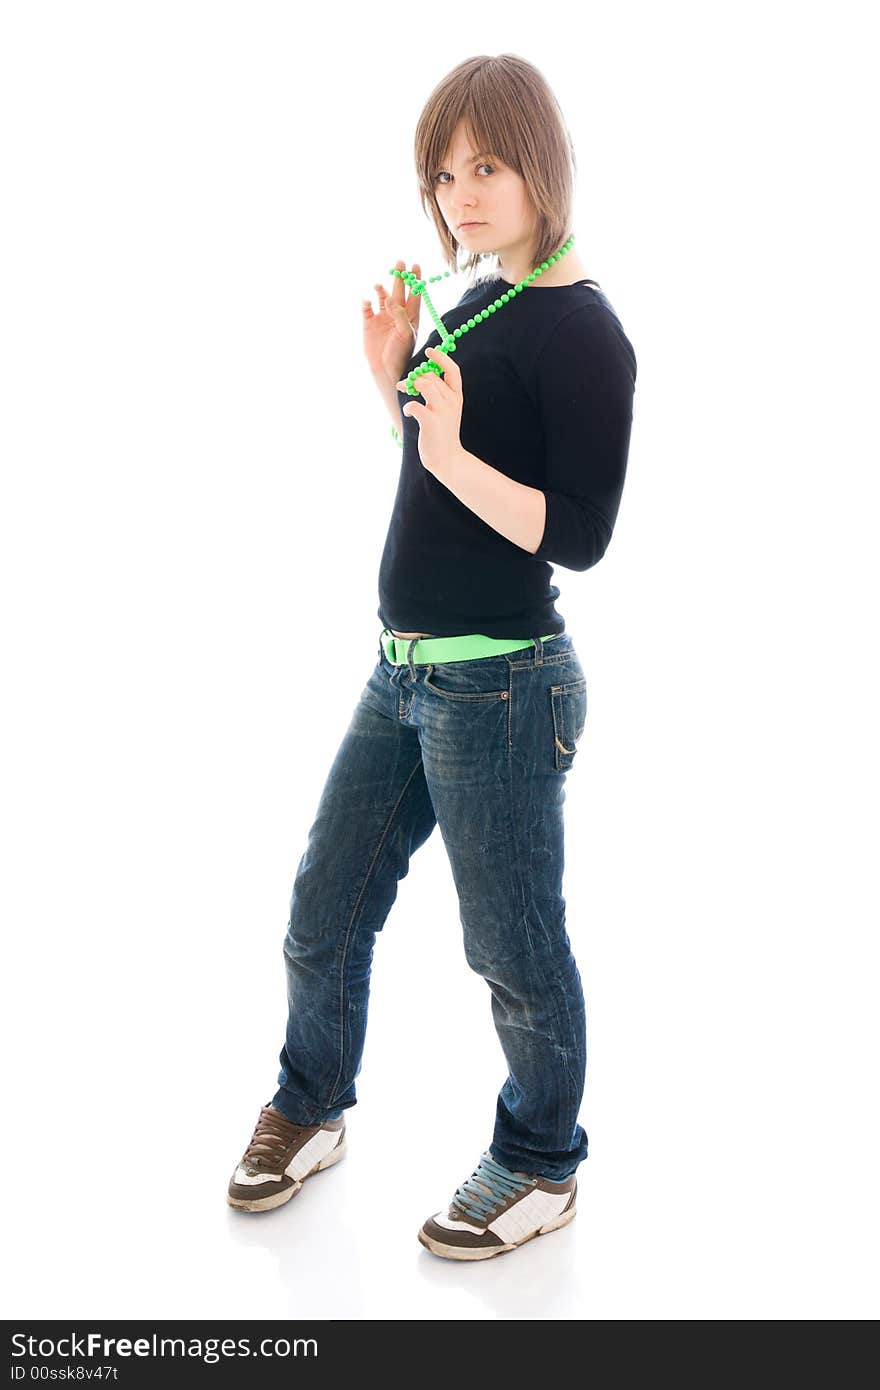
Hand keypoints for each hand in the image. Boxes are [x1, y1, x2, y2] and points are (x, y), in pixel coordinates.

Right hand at [361, 260, 421, 383]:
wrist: (385, 370)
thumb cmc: (400, 354)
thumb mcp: (405, 334)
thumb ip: (400, 315)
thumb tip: (389, 298)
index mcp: (410, 317)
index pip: (414, 294)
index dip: (415, 280)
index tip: (415, 265)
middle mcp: (396, 315)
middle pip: (398, 291)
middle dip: (399, 277)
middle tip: (400, 262)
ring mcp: (382, 318)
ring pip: (382, 297)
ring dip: (380, 290)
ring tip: (378, 286)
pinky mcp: (369, 323)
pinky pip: (366, 308)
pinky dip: (366, 303)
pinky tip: (367, 301)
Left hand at [396, 347, 463, 475]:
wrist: (448, 460)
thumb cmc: (443, 434)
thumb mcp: (445, 411)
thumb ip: (436, 394)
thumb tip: (416, 378)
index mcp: (457, 397)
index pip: (452, 370)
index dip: (441, 358)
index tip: (429, 351)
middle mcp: (452, 402)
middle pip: (431, 377)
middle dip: (415, 377)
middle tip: (404, 384)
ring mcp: (442, 412)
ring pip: (424, 385)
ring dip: (410, 386)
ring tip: (405, 393)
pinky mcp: (431, 422)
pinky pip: (415, 405)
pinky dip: (408, 407)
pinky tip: (408, 412)